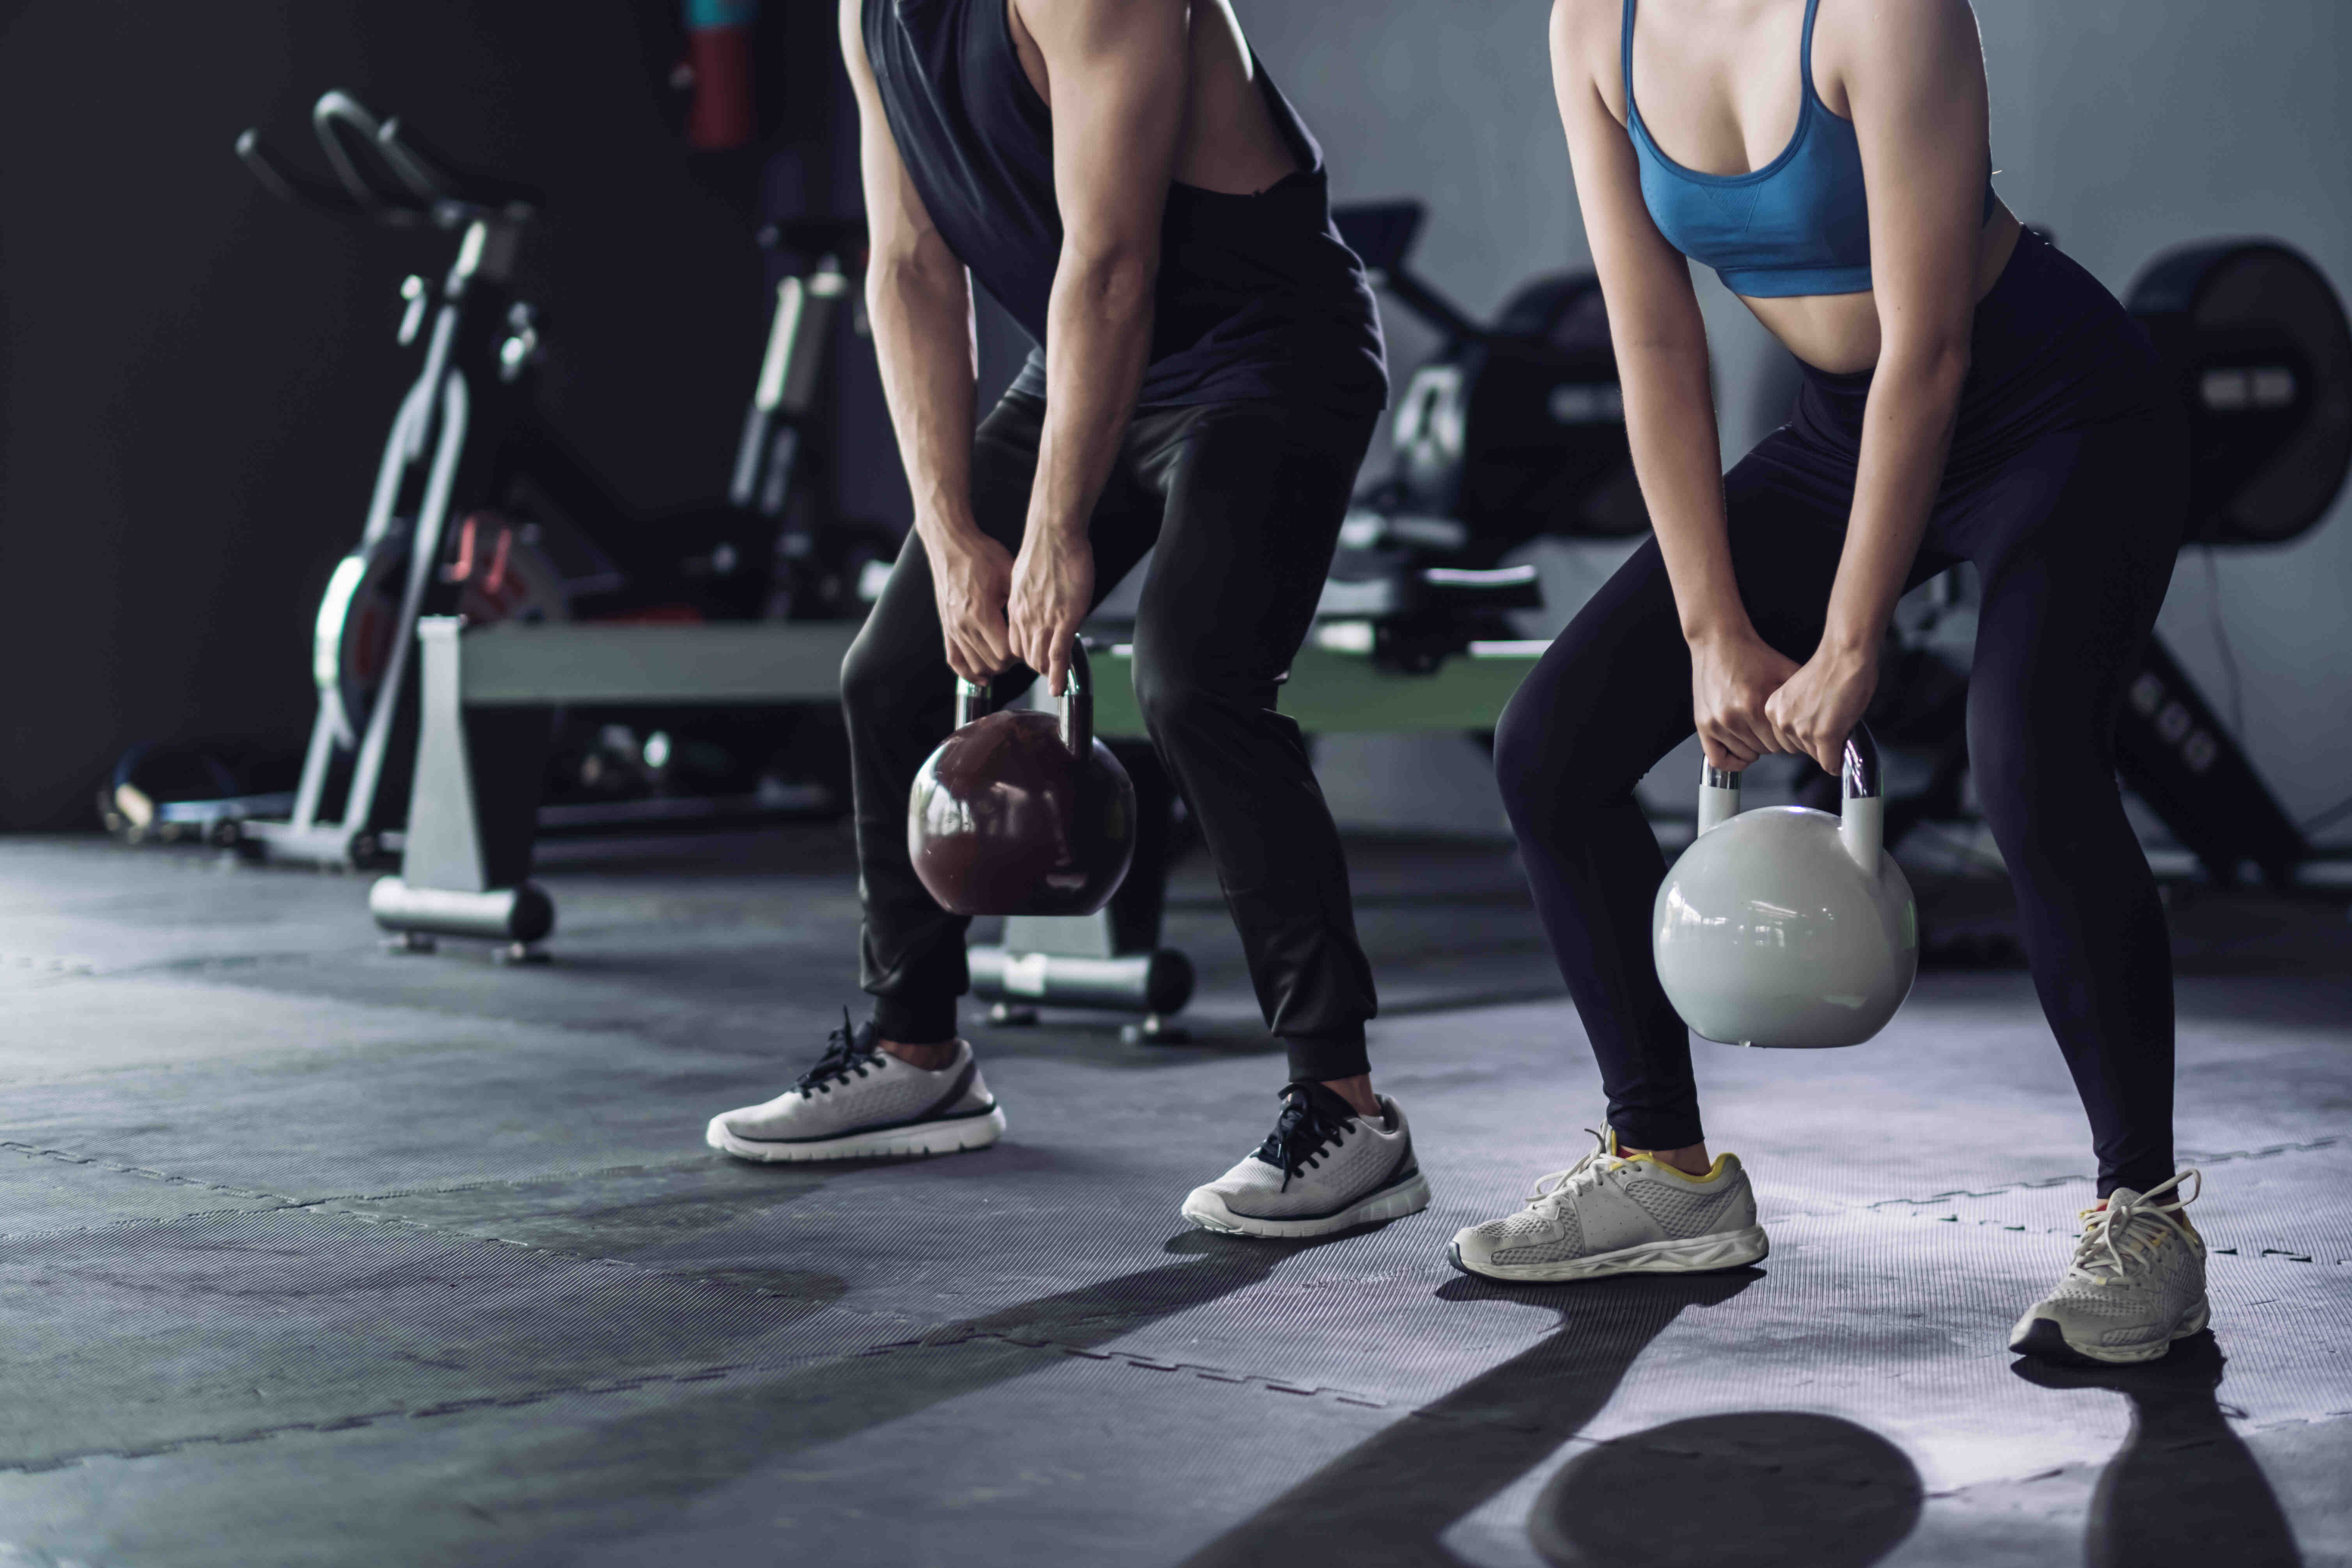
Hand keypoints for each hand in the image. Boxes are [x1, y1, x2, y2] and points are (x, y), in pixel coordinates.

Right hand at [927, 529, 1014, 684]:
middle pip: (992, 663)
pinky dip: (968, 673)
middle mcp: (964, 625)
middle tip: (1022, 650)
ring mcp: (953, 628)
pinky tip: (982, 677)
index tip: (1029, 643)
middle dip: (1011, 662)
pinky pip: (955, 660)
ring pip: (976, 666)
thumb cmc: (980, 554)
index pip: (1005, 653)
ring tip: (1007, 658)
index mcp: (981, 613)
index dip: (1020, 653)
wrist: (950, 544)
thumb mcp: (1008, 574)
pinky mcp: (946, 627)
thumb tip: (1039, 621)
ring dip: (994, 667)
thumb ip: (1020, 602)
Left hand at [1008, 530, 1093, 695]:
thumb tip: (1033, 596)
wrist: (1054, 533)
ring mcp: (1044, 620)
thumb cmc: (1045, 547)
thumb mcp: (1026, 575)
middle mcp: (1025, 617)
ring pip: (1039, 658)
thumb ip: (1028, 592)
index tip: (1033, 658)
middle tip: (1048, 674)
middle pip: (1025, 655)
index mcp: (1017, 606)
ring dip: (1047, 673)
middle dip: (1035, 667)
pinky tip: (1059, 687)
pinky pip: (1057, 655)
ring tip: (1055, 683)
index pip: (1014, 642)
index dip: (1023, 654)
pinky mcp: (1063, 619)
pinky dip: (1058, 675)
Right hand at [1689, 629, 1800, 771]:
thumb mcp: (1786, 671)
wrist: (1719, 641)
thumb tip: (1817, 721)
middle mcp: (1734, 718)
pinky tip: (1741, 752)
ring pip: (1746, 754)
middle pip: (1766, 750)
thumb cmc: (1752, 655)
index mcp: (1756, 707)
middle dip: (1774, 742)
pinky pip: (1717, 759)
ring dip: (1755, 747)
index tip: (1790, 732)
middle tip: (1774, 729)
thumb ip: (1802, 697)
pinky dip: (1732, 761)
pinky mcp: (1703, 725)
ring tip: (1758, 733)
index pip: (1783, 744)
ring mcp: (1717, 723)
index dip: (1790, 739)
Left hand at [1764, 642, 1878, 776]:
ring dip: (1830, 747)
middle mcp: (1782, 721)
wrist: (1845, 656)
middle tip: (1833, 723)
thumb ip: (1796, 715)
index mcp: (1773, 710)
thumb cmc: (1829, 669)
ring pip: (1816, 756)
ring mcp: (1803, 730)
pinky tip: (1842, 755)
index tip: (1818, 723)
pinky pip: (1829, 763)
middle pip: (1800, 749)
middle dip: (1818, 742)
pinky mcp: (1823, 736)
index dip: (1806, 734)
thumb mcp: (1799, 695)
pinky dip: (1837, 763)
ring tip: (1840, 724)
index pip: (1785, 739)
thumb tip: (1806, 736)